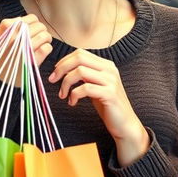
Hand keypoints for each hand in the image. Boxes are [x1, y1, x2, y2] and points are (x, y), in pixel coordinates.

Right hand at [0, 14, 52, 76]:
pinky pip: (46, 48)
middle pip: (40, 26)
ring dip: (47, 39)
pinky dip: (47, 48)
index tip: (33, 31)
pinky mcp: (31, 60)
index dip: (35, 24)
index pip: (32, 18)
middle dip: (42, 31)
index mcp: (7, 26)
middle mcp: (15, 35)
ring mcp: (23, 48)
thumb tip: (32, 19)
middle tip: (40, 38)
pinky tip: (42, 51)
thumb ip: (12, 25)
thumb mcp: (0, 36)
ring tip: (43, 43)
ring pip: (44, 36)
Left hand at [49, 49, 148, 165]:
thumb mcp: (95, 85)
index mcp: (105, 65)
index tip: (56, 72)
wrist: (124, 124)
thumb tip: (64, 68)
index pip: (81, 53)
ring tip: (63, 94)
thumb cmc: (107, 105)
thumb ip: (85, 74)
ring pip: (80, 71)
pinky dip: (74, 95)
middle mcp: (109, 69)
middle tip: (53, 80)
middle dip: (62, 68)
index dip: (64, 61)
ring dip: (66, 83)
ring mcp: (110, 81)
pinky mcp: (109, 94)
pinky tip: (72, 102)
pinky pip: (85, 88)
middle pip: (79, 58)